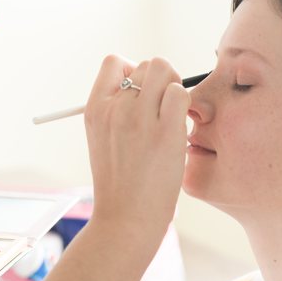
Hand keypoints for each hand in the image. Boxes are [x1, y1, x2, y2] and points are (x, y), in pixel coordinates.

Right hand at [83, 55, 188, 241]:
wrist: (125, 218)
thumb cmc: (120, 182)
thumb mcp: (102, 139)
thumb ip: (116, 109)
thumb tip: (145, 83)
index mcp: (94, 109)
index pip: (114, 62)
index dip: (133, 71)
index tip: (141, 94)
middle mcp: (114, 108)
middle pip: (147, 65)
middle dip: (160, 82)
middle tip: (163, 109)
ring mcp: (138, 119)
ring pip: (166, 74)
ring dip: (175, 91)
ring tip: (173, 118)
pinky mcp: (165, 132)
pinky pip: (182, 94)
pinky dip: (187, 106)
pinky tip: (181, 128)